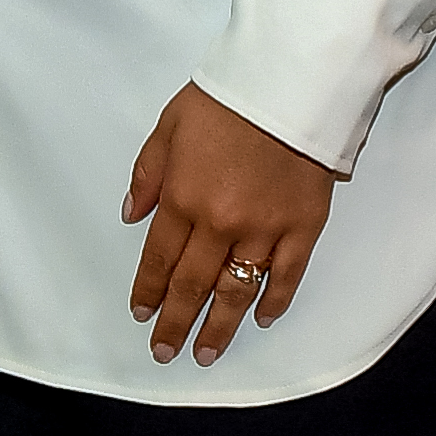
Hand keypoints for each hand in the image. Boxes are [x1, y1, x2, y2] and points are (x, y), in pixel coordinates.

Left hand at [122, 84, 339, 367]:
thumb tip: (132, 216)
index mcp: (183, 199)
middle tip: (165, 352)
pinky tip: (260, 319)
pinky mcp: (303, 227)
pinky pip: (286, 277)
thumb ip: (148, 174)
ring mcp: (264, 230)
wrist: (290, 81)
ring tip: (207, 354)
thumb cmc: (225, 98)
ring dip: (219, 328)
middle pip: (193, 286)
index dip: (148, 291)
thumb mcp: (169, 125)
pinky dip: (273, 302)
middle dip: (175, 323)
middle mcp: (220, 225)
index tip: (141, 315)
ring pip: (237, 293)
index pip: (159, 259)